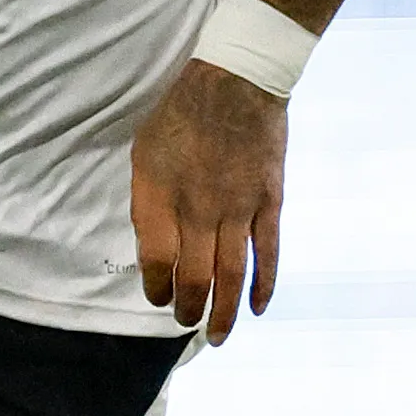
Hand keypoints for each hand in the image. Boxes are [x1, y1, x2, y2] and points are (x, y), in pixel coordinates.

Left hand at [128, 61, 286, 344]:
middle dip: (189, 308)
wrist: (238, 80)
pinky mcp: (270, 202)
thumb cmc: (181, 114)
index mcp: (160, 195)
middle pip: (194, 276)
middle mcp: (198, 208)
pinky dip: (264, 286)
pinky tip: (257, 308)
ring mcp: (238, 208)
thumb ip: (148, 200)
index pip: (155, 260)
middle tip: (186, 322)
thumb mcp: (144, 152)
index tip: (158, 297)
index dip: (156, 287)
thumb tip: (154, 242)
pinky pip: (269, 254)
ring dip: (224, 312)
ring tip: (216, 335)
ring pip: (231, 275)